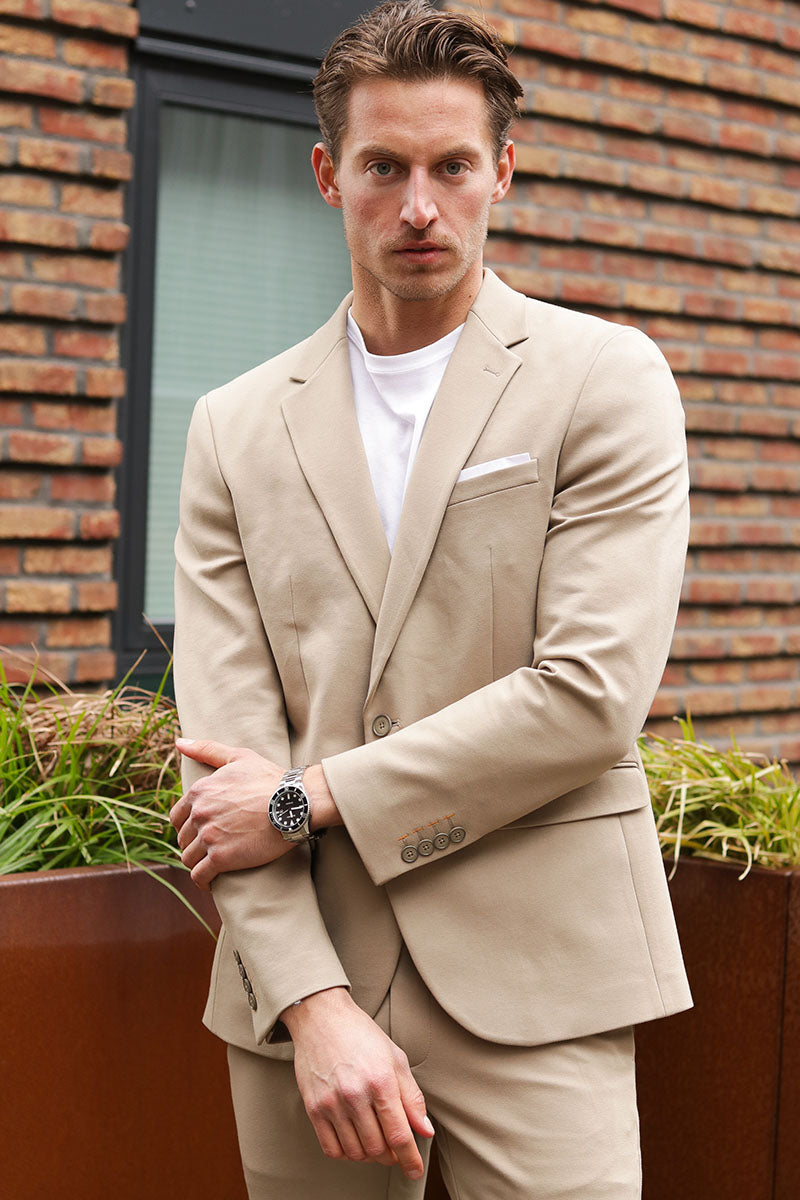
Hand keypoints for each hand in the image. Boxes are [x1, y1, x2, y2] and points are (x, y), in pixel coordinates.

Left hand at [169, 738, 291, 888]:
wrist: (293, 803)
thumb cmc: (270, 778)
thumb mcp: (239, 757)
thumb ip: (207, 750)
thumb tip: (180, 742)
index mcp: (199, 791)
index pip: (177, 817)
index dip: (187, 826)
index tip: (200, 831)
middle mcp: (199, 814)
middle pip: (182, 838)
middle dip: (193, 844)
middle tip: (209, 849)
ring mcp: (209, 836)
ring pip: (188, 858)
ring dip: (197, 863)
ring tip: (210, 866)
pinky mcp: (221, 858)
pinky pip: (200, 875)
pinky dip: (202, 881)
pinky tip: (210, 882)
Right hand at [281, 988, 433, 1179]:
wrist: (322, 1018)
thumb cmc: (361, 1035)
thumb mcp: (395, 1058)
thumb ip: (412, 1097)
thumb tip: (425, 1131)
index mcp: (381, 1081)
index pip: (399, 1135)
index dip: (410, 1159)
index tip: (415, 1170)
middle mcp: (355, 1095)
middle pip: (378, 1148)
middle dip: (392, 1155)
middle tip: (395, 1147)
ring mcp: (332, 1103)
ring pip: (356, 1152)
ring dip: (370, 1155)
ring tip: (375, 1141)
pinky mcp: (313, 1108)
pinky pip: (332, 1149)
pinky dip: (347, 1153)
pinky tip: (354, 1141)